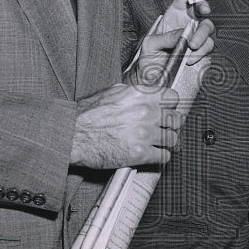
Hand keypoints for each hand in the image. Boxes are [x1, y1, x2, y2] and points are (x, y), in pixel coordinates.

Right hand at [70, 82, 184, 169]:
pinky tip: (151, 154)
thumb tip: (147, 94)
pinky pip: (164, 156)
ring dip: (165, 142)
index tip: (168, 110)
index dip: (171, 105)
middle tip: (163, 128)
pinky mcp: (140, 154)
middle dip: (171, 125)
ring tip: (156, 142)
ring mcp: (145, 134)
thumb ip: (134, 93)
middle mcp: (146, 112)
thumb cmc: (86, 115)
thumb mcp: (112, 93)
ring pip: (172, 139)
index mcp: (140, 95)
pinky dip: (160, 156)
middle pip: (177, 119)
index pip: (173, 97)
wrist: (72, 136)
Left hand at [130, 0, 214, 86]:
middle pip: (201, 9)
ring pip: (208, 28)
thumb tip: (183, 34)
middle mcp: (188, 24)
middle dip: (204, 7)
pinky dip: (201, 52)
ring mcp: (197, 38)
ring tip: (191, 46)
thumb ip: (165, 37)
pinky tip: (189, 59)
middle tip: (203, 11)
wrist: (155, 83)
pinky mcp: (203, 53)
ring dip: (201, 34)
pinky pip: (208, 47)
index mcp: (174, 16)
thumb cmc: (149, 61)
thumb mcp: (150, 45)